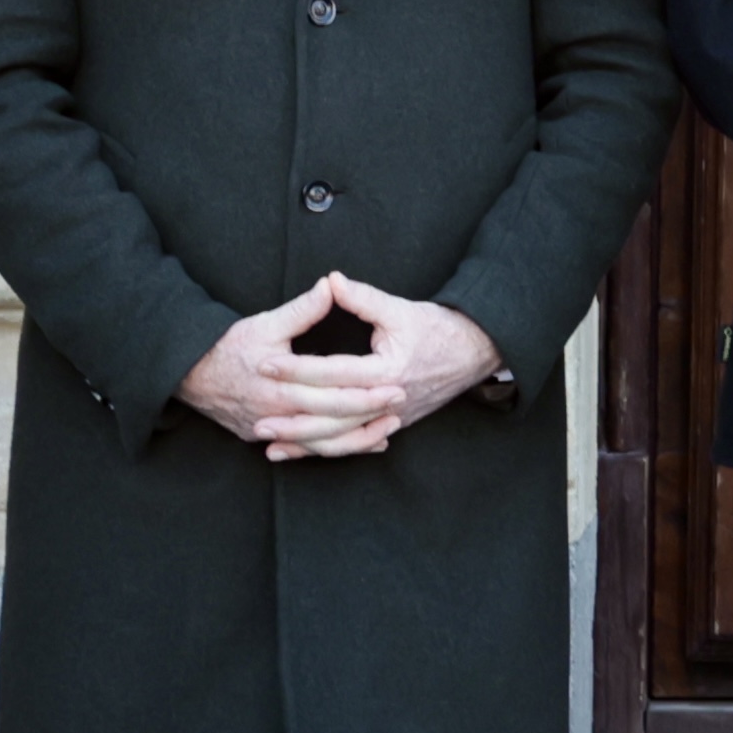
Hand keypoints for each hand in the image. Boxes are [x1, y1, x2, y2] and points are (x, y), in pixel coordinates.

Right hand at [179, 285, 395, 457]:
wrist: (186, 373)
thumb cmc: (227, 345)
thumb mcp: (265, 323)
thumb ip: (302, 310)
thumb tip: (331, 284)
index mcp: (280, 387)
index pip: (333, 394)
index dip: (366, 391)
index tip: (397, 383)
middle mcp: (276, 414)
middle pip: (332, 422)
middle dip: (369, 416)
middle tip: (400, 406)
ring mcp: (268, 429)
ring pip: (319, 444)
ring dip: (355, 440)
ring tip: (387, 432)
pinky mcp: (262, 436)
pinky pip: (303, 448)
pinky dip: (331, 447)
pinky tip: (359, 444)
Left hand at [276, 280, 509, 456]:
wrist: (474, 352)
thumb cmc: (438, 328)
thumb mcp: (400, 309)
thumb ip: (362, 298)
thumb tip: (330, 280)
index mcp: (387, 370)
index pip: (331, 373)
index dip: (295, 369)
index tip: (264, 364)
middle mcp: (388, 399)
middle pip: (332, 415)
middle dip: (292, 418)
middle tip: (257, 417)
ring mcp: (392, 417)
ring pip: (342, 438)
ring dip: (305, 443)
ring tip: (270, 444)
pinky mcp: (393, 424)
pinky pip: (353, 443)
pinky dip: (326, 448)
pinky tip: (300, 452)